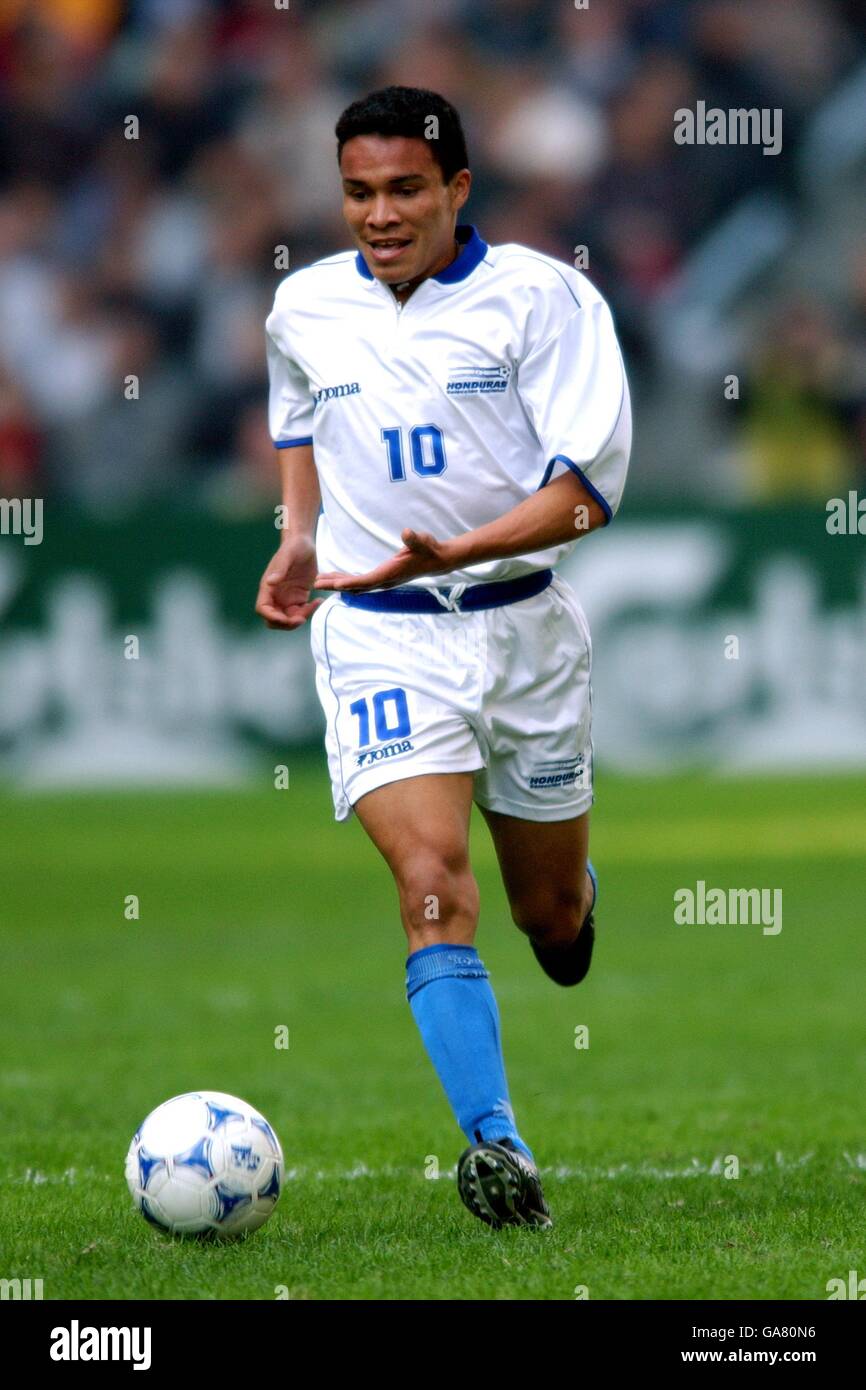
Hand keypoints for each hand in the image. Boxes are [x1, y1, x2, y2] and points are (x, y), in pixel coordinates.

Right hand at [255, 535, 322, 628]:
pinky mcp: (298, 598)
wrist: (304, 544)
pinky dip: (309, 612)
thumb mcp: (288, 556)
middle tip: (302, 617)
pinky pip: (301, 613)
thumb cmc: (294, 547)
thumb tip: (270, 582)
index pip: (263, 608)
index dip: (271, 617)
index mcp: (268, 586)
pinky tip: (318, 601)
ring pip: (289, 619)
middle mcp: (275, 595)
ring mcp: (287, 598)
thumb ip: (280, 569)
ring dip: (300, 618)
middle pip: (274, 619)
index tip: (285, 618)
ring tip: (314, 604)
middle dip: (286, 623)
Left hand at [315, 528, 453, 591]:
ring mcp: (383, 581)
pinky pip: (361, 582)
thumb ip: (414, 539)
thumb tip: (407, 532)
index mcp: (390, 573)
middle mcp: (384, 581)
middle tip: (316, 583)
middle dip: (336, 585)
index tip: (333, 585)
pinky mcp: (383, 577)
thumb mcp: (422, 541)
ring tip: (320, 580)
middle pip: (356, 586)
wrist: (437, 560)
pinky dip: (347, 581)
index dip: (348, 583)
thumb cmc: (428, 549)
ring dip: (338, 583)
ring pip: (356, 586)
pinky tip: (336, 578)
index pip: (366, 581)